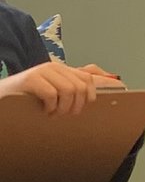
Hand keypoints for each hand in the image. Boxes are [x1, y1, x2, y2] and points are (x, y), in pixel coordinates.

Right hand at [0, 61, 116, 114]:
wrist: (4, 96)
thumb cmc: (30, 98)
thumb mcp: (55, 92)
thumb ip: (73, 91)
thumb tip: (98, 94)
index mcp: (62, 70)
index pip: (88, 79)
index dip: (89, 96)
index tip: (80, 108)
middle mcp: (54, 67)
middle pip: (80, 88)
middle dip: (75, 106)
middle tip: (64, 114)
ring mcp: (42, 71)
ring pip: (69, 91)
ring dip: (63, 108)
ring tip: (54, 113)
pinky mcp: (31, 79)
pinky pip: (52, 94)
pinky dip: (51, 107)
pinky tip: (44, 110)